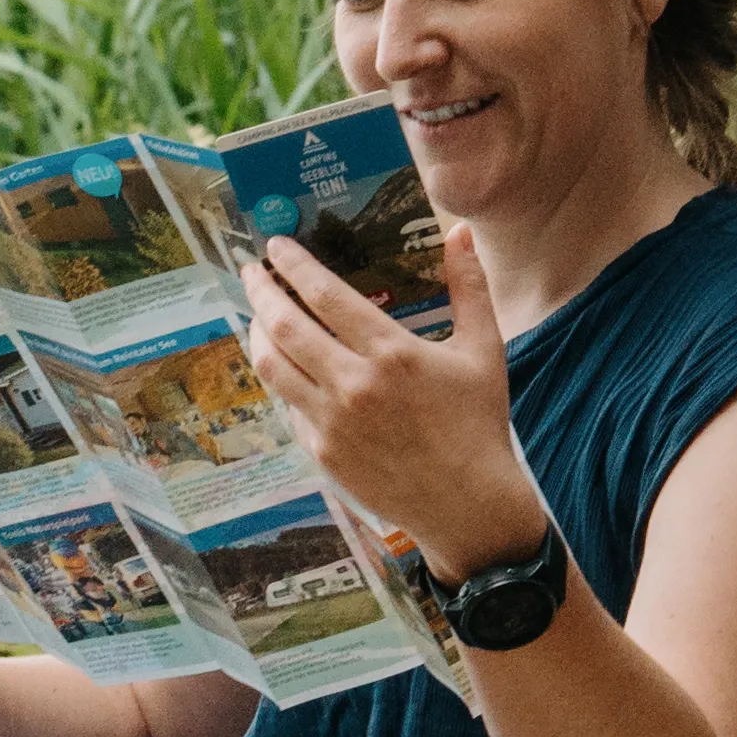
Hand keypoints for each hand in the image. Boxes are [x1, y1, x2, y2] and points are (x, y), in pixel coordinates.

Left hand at [243, 230, 545, 582]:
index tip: (276, 246)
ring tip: (258, 315)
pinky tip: (284, 366)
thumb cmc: (479, 424)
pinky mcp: (323, 452)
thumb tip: (458, 231)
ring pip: (272, 366)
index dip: (293, 265)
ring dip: (257, 333)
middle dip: (261, 291)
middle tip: (252, 272)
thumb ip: (469, 286)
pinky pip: (287, 406)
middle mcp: (354, 385)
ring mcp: (332, 422)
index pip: (324, 295)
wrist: (468, 505)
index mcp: (392, 353)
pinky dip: (280, 379)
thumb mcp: (483, 350)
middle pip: (285, 326)